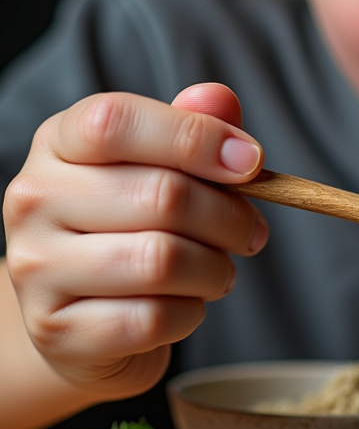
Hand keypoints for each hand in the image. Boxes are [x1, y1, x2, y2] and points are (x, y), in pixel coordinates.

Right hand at [2, 83, 267, 401]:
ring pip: (161, 261)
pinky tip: (186, 304)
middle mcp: (35, 199)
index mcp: (59, 143)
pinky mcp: (57, 330)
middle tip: (251, 231)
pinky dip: (191, 313)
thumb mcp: (159, 164)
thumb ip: (192, 126)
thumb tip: (218, 99)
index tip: (253, 163)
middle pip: (162, 195)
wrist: (83, 315)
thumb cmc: (132, 224)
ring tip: (219, 270)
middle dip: (230, 217)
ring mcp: (37, 267)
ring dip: (215, 269)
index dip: (196, 137)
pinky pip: (153, 319)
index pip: (116, 121)